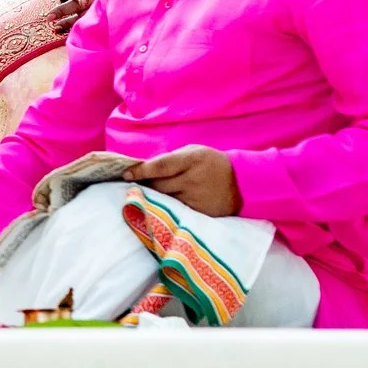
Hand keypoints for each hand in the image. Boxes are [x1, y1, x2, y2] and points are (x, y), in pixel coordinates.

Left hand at [43, 0, 117, 29]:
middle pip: (80, 1)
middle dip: (64, 9)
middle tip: (49, 15)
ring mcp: (102, 3)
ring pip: (83, 14)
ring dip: (67, 21)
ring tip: (50, 23)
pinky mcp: (101, 11)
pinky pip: (87, 20)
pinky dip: (72, 25)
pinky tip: (58, 29)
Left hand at [126, 145, 240, 217]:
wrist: (241, 183)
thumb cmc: (211, 163)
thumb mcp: (193, 153)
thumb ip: (170, 160)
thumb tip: (143, 169)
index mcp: (192, 160)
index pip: (161, 166)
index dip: (141, 171)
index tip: (126, 174)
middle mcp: (193, 180)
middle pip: (159, 186)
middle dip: (144, 186)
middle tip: (131, 186)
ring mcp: (196, 199)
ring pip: (164, 200)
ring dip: (153, 198)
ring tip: (143, 195)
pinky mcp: (199, 214)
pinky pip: (175, 212)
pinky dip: (165, 209)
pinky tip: (159, 207)